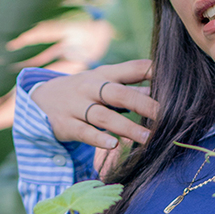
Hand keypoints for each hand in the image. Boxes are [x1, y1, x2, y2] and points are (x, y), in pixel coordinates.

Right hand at [31, 60, 157, 158]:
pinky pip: (83, 132)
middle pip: (119, 94)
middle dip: (143, 104)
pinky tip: (113, 145)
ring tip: (147, 138)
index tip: (175, 80)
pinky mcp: (65, 124)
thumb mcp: (103, 84)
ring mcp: (76, 106)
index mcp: (105, 74)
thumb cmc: (83, 92)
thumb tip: (163, 91)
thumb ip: (131, 88)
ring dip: (126, 127)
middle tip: (165, 117)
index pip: (132, 68)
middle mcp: (91, 87)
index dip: (152, 72)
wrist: (39, 99)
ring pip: (103, 116)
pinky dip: (98, 138)